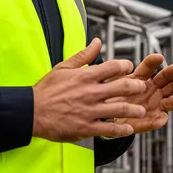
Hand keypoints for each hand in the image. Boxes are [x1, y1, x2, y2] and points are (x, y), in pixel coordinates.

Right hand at [31, 38, 147, 142]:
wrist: (31, 112)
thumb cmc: (46, 90)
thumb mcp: (63, 67)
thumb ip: (83, 55)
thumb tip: (97, 41)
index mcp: (86, 76)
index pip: (114, 67)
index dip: (125, 66)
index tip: (129, 68)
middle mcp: (91, 92)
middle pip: (123, 86)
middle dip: (136, 86)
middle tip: (142, 87)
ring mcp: (90, 111)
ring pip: (120, 109)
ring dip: (134, 109)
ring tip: (141, 110)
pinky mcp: (86, 127)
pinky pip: (109, 129)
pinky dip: (121, 130)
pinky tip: (128, 129)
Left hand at [110, 53, 172, 133]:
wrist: (112, 117)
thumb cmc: (114, 97)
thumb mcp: (112, 83)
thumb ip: (115, 73)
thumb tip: (114, 60)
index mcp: (141, 78)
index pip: (149, 67)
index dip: (154, 62)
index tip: (159, 57)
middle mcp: (152, 89)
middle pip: (165, 80)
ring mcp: (155, 104)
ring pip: (169, 100)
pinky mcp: (154, 119)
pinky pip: (159, 120)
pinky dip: (160, 119)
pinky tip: (163, 117)